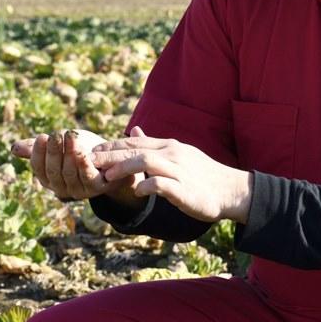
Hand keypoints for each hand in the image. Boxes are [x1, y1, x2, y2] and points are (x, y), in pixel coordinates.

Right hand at [10, 128, 140, 202]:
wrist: (112, 159)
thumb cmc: (83, 150)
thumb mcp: (60, 146)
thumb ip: (38, 148)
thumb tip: (13, 149)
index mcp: (50, 180)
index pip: (39, 169)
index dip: (38, 154)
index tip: (41, 137)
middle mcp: (63, 189)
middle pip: (53, 171)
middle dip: (53, 152)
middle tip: (55, 135)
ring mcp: (80, 190)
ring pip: (69, 173)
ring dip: (68, 153)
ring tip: (69, 135)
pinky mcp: (97, 187)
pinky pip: (87, 177)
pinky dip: (83, 163)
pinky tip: (80, 149)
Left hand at [88, 127, 253, 222]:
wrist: (231, 190)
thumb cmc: (201, 174)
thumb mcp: (177, 153)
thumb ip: (153, 144)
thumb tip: (134, 130)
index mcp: (168, 146)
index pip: (134, 141)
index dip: (112, 145)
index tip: (92, 151)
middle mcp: (172, 154)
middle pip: (135, 149)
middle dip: (110, 155)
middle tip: (89, 161)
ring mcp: (179, 170)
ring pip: (146, 162)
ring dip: (124, 168)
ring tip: (107, 176)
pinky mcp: (185, 189)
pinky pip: (163, 185)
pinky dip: (148, 185)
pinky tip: (136, 191)